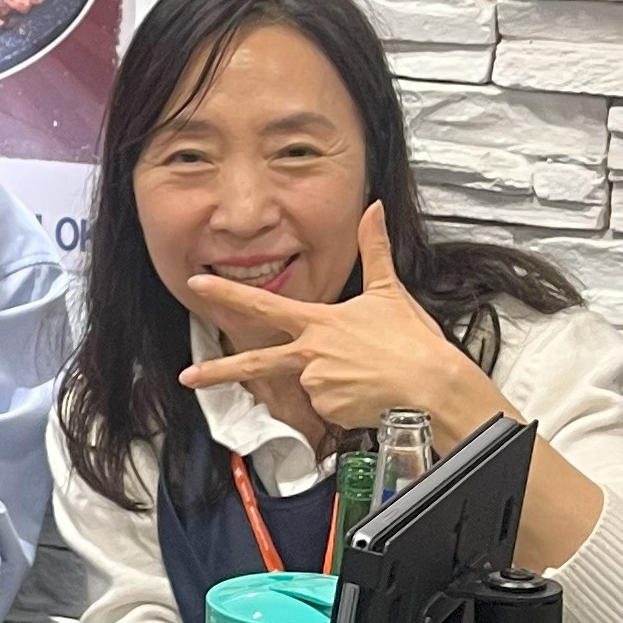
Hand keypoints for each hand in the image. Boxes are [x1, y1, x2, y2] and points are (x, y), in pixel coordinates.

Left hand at [182, 202, 489, 439]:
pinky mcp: (329, 411)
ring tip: (368, 376)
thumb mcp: (389, 291)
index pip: (264, 304)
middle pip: (256, 363)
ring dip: (333, 384)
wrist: (432, 388)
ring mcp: (317, 384)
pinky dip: (345, 404)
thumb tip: (373, 211)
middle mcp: (312, 354)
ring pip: (311, 385)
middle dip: (218, 372)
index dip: (227, 294)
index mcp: (320, 322)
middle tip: (190, 376)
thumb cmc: (414, 344)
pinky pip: (329, 409)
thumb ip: (374, 249)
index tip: (198, 286)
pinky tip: (369, 395)